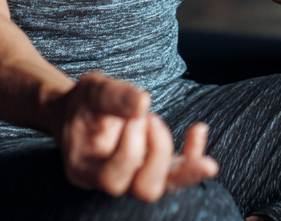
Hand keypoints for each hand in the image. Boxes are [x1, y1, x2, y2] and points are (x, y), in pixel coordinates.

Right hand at [53, 72, 217, 200]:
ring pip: (166, 186)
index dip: (131, 148)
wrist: (80, 112)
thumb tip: (143, 100)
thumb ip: (115, 96)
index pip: (114, 178)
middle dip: (158, 152)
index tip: (136, 115)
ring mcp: (134, 177)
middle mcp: (111, 181)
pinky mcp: (152, 167)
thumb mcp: (93, 91)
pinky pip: (177, 172)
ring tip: (194, 130)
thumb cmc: (84, 103)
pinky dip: (193, 153)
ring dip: (185, 160)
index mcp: (87, 168)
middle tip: (152, 118)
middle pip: (145, 188)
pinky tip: (199, 129)